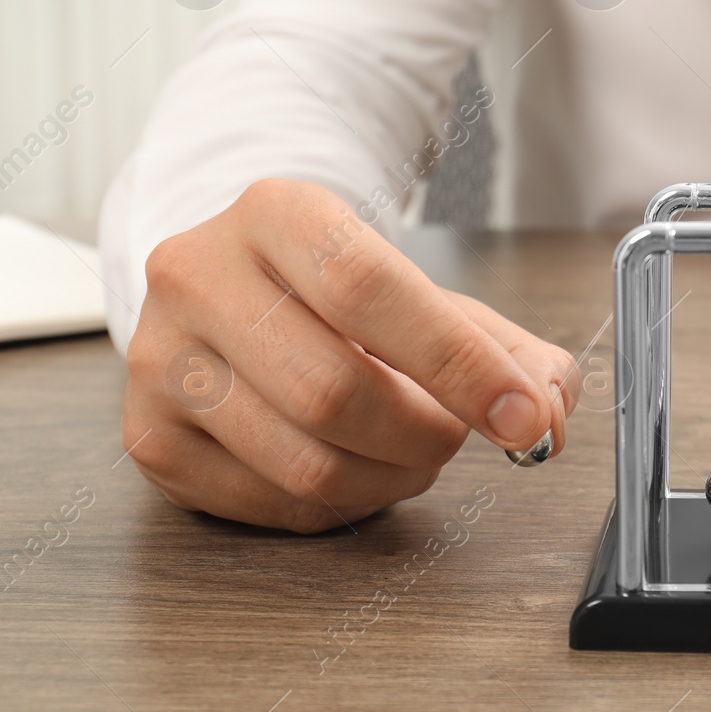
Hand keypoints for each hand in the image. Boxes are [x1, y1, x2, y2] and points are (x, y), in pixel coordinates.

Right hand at [123, 178, 576, 532]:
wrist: (234, 285)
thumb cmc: (342, 292)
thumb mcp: (428, 291)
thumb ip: (508, 347)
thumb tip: (552, 409)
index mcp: (277, 212)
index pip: (369, 288)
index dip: (458, 362)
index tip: (524, 415)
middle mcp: (200, 276)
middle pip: (335, 390)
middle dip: (427, 432)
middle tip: (459, 433)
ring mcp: (162, 361)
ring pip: (305, 461)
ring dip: (392, 476)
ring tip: (415, 451)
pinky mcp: (150, 436)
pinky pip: (272, 504)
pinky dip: (344, 504)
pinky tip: (361, 469)